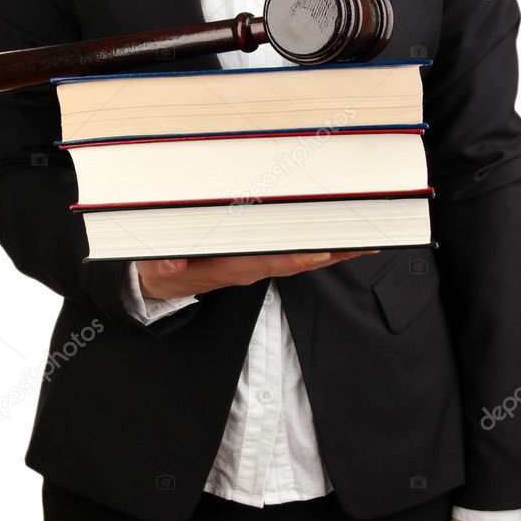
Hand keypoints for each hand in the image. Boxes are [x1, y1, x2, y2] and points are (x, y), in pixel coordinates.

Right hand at [135, 250, 378, 299]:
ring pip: (302, 258)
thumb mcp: (154, 264)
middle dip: (332, 251)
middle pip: (298, 261)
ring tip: (366, 238)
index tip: (324, 248)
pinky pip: (296, 255)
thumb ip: (162, 262)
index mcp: (230, 267)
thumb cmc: (162, 265)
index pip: (269, 260)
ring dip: (334, 250)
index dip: (297, 256)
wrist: (161, 282)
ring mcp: (257, 265)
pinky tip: (343, 240)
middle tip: (366, 239)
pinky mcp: (259, 260)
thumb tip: (171, 264)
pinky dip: (322, 248)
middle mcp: (251, 268)